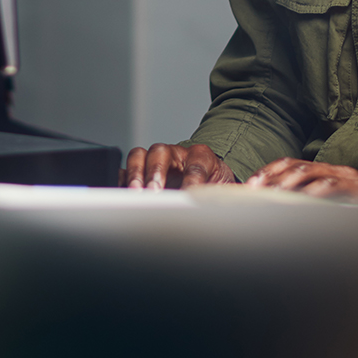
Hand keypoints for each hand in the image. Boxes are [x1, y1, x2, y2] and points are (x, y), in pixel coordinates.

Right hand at [121, 143, 235, 189]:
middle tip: (154, 191)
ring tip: (135, 192)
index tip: (188, 193)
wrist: (210, 180)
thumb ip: (226, 195)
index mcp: (202, 155)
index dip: (192, 178)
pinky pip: (127, 169)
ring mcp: (158, 160)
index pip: (196, 163)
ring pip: (140, 155)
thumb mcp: (226, 188)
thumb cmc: (217, 184)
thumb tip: (235, 206)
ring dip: (136, 173)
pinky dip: (123, 179)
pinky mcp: (144, 171)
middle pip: (161, 151)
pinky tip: (122, 192)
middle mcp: (177, 153)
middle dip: (156, 171)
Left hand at [248, 159, 357, 203]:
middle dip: (274, 175)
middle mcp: (336, 170)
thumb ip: (315, 202)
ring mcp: (349, 178)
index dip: (271, 171)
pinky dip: (320, 191)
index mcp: (328, 171)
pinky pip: (338, 187)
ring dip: (291, 182)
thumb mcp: (337, 203)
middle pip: (298, 166)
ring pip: (314, 173)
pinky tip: (307, 198)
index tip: (251, 183)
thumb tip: (284, 210)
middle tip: (255, 187)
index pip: (293, 164)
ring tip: (275, 191)